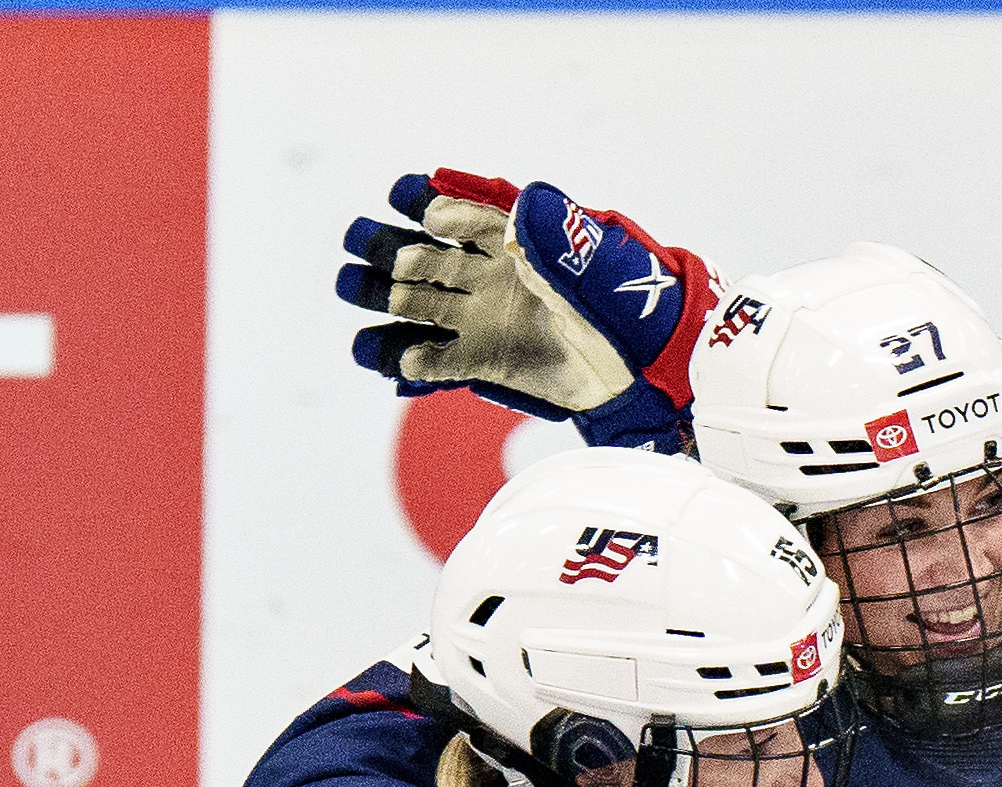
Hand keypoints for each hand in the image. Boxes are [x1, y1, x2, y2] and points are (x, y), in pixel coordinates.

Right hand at [338, 168, 710, 447]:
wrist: (647, 368)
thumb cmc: (629, 306)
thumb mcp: (596, 264)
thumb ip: (557, 236)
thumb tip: (520, 207)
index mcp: (510, 241)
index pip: (456, 215)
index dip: (426, 204)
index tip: (415, 205)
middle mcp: (486, 276)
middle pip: (421, 257)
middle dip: (387, 249)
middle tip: (362, 247)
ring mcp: (480, 319)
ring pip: (416, 305)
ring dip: (383, 298)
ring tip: (354, 290)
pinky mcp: (481, 362)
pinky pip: (434, 360)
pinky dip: (410, 360)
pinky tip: (390, 357)